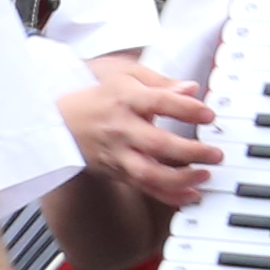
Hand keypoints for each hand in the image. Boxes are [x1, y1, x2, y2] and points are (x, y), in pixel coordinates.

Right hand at [62, 66, 222, 207]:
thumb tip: (191, 88)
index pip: (160, 102)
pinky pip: (143, 187)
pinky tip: (189, 195)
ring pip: (149, 173)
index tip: (209, 115)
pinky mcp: (115, 171)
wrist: (53, 122)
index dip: (188, 109)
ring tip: (204, 175)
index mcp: (124, 100)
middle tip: (215, 153)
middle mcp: (120, 129)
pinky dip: (168, 195)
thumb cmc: (94, 96)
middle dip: (191, 151)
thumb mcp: (123, 75)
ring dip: (180, 179)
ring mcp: (116, 154)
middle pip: (158, 143)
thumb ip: (159, 81)